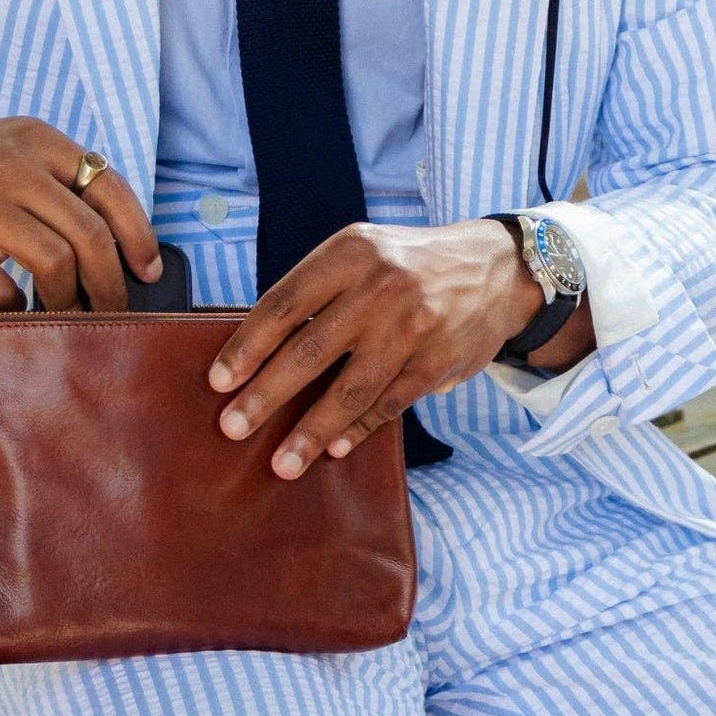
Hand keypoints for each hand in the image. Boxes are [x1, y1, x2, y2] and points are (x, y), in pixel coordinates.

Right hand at [0, 105, 161, 311]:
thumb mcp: (13, 151)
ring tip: (67, 313)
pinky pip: (4, 294)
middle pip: (90, 235)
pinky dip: (19, 313)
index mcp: (37, 140)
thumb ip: (60, 182)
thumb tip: (123, 247)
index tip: (149, 269)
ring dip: (70, 302)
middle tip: (114, 308)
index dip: (139, 234)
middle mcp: (11, 166)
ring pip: (56, 265)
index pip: (109, 186)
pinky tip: (19, 314)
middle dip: (112, 283)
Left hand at [207, 220, 590, 478]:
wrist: (496, 268)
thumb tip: (257, 349)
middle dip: (265, 394)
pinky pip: (388, 403)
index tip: (218, 380)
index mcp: (350, 252)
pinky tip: (333, 449)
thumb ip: (317, 292)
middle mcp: (380, 285)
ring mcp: (412, 325)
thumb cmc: (407, 265)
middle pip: (309, 349)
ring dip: (310, 431)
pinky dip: (358, 429)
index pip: (284, 304)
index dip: (247, 346)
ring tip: (281, 463)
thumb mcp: (363, 253)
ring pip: (350, 389)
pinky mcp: (438, 360)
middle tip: (232, 427)